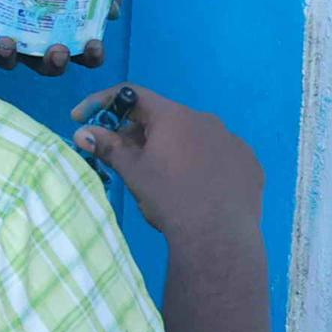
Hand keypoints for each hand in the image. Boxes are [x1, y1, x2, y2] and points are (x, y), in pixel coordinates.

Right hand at [70, 84, 261, 247]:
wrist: (219, 237)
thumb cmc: (169, 198)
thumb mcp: (132, 172)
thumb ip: (107, 146)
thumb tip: (82, 131)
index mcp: (173, 116)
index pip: (132, 94)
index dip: (103, 103)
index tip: (84, 118)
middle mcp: (206, 119)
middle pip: (163, 116)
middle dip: (139, 132)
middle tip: (125, 157)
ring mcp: (233, 140)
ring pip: (193, 135)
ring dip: (173, 147)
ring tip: (164, 176)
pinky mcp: (250, 163)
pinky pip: (218, 154)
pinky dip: (202, 162)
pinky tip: (197, 186)